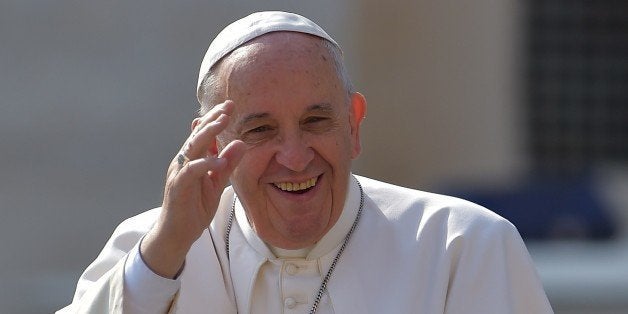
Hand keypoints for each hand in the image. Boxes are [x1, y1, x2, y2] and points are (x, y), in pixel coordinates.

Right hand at [141, 100, 245, 277]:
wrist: (177, 233)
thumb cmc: (194, 207)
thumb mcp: (217, 183)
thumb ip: (227, 164)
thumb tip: (241, 143)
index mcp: (192, 159)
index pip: (204, 134)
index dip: (215, 119)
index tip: (230, 105)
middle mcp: (183, 161)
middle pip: (197, 135)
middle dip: (212, 119)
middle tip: (228, 106)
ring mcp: (178, 173)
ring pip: (192, 148)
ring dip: (208, 134)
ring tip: (223, 122)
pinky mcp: (178, 186)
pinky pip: (191, 171)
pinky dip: (205, 164)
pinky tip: (219, 160)